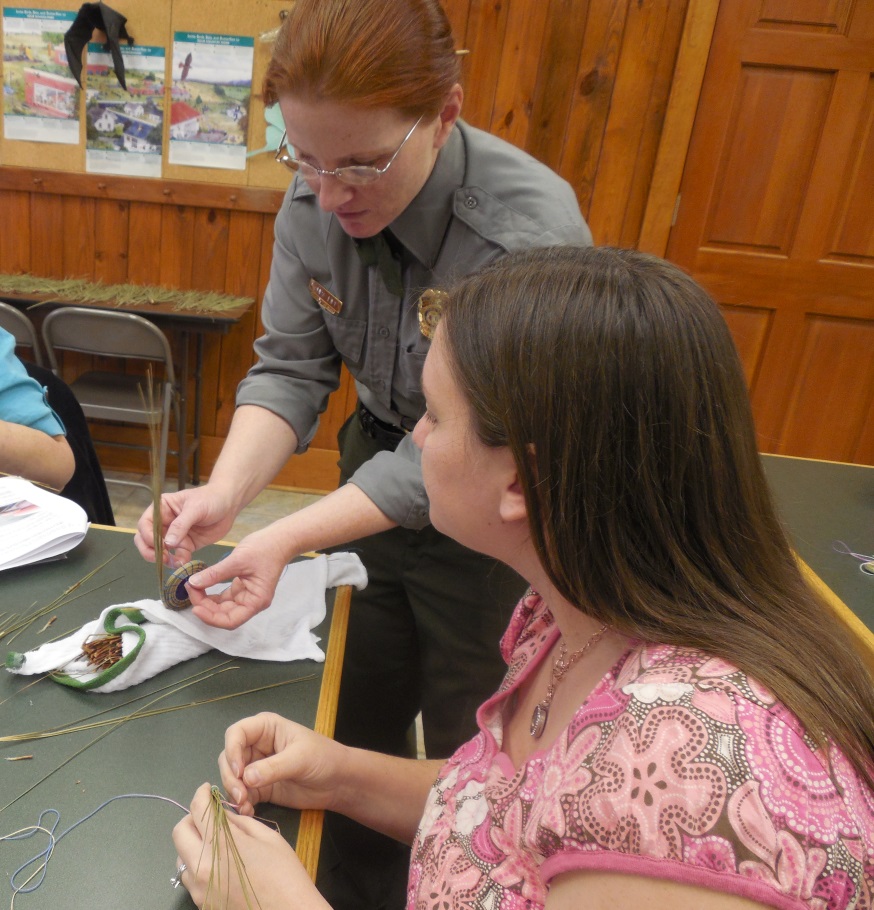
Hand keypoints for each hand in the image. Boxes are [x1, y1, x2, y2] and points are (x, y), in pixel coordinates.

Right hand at [134, 484, 236, 565]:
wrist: (230, 505)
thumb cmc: (211, 499)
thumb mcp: (195, 508)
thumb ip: (181, 525)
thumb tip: (167, 543)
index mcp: (161, 508)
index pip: (145, 524)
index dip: (147, 536)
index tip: (158, 544)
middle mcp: (164, 523)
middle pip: (146, 539)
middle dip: (150, 551)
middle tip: (161, 558)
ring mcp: (174, 535)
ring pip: (160, 551)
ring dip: (163, 559)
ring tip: (174, 562)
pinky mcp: (186, 545)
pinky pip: (177, 556)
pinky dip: (178, 561)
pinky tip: (184, 563)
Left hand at [172, 783, 328, 909]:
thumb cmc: (284, 873)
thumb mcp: (266, 838)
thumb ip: (240, 823)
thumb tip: (223, 815)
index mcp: (219, 845)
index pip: (197, 809)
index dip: (201, 794)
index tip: (207, 790)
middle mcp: (201, 868)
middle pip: (179, 832)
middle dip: (192, 818)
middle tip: (210, 816)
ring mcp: (199, 890)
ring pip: (182, 857)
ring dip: (194, 844)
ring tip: (217, 843)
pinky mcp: (202, 905)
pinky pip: (191, 878)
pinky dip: (199, 865)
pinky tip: (221, 865)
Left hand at [185, 528, 291, 628]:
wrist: (280, 538)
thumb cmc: (265, 549)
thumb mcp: (238, 560)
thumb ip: (215, 574)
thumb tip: (193, 583)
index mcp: (256, 601)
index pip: (231, 620)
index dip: (211, 618)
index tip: (196, 607)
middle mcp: (251, 602)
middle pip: (224, 615)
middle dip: (205, 606)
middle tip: (190, 590)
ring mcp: (247, 596)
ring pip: (222, 607)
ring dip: (206, 601)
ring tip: (193, 587)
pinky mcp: (242, 588)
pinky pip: (224, 597)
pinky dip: (211, 594)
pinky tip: (201, 585)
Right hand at [218, 712, 347, 816]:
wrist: (338, 782)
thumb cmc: (324, 758)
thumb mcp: (300, 759)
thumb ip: (273, 767)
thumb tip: (246, 777)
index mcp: (266, 728)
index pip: (236, 733)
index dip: (232, 751)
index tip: (238, 772)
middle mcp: (256, 745)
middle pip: (229, 757)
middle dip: (231, 776)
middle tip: (240, 795)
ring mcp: (257, 767)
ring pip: (232, 778)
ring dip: (234, 792)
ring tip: (245, 805)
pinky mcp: (260, 788)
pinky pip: (242, 795)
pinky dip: (241, 804)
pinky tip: (249, 812)